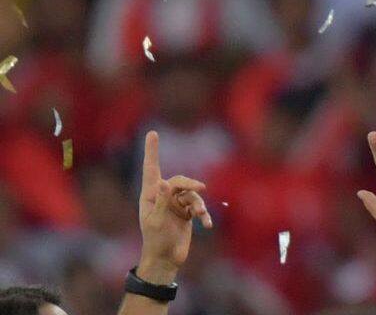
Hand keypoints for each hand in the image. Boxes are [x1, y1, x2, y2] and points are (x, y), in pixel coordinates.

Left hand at [137, 131, 212, 284]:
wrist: (166, 260)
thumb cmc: (156, 241)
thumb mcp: (157, 222)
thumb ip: (162, 202)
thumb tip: (165, 183)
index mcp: (151, 195)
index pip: (151, 169)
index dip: (152, 151)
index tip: (152, 133)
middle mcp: (163, 196)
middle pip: (180, 181)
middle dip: (191, 184)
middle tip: (201, 189)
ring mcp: (176, 204)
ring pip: (192, 195)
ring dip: (199, 204)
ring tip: (202, 216)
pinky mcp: (186, 212)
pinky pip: (198, 206)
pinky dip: (204, 214)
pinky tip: (207, 225)